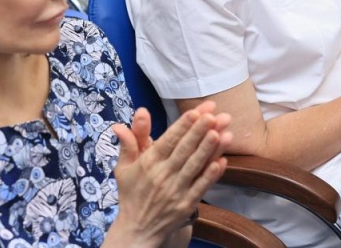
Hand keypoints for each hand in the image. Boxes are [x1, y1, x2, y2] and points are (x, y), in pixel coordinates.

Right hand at [108, 103, 230, 245]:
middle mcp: (162, 175)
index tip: (197, 111)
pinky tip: (221, 161)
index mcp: (148, 163)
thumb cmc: (132, 194)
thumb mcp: (124, 168)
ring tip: (221, 132)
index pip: (168, 140)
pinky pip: (200, 187)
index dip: (183, 125)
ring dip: (209, 149)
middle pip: (184, 150)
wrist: (137, 230)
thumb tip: (119, 125)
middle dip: (199, 131)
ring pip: (194, 166)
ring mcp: (175, 191)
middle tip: (214, 115)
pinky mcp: (186, 205)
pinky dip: (211, 175)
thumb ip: (129, 143)